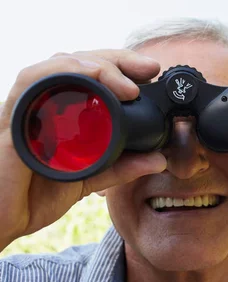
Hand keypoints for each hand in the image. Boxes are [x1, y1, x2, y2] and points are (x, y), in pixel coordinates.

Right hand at [0, 49, 166, 249]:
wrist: (1, 222)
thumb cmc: (35, 195)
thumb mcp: (89, 177)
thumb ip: (121, 167)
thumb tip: (158, 160)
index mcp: (59, 109)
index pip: (90, 73)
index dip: (121, 65)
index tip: (151, 70)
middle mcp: (41, 102)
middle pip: (77, 61)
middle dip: (117, 59)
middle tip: (149, 69)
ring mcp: (25, 109)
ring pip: (56, 66)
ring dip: (95, 66)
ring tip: (127, 85)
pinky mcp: (11, 122)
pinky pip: (29, 85)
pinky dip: (60, 74)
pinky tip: (88, 76)